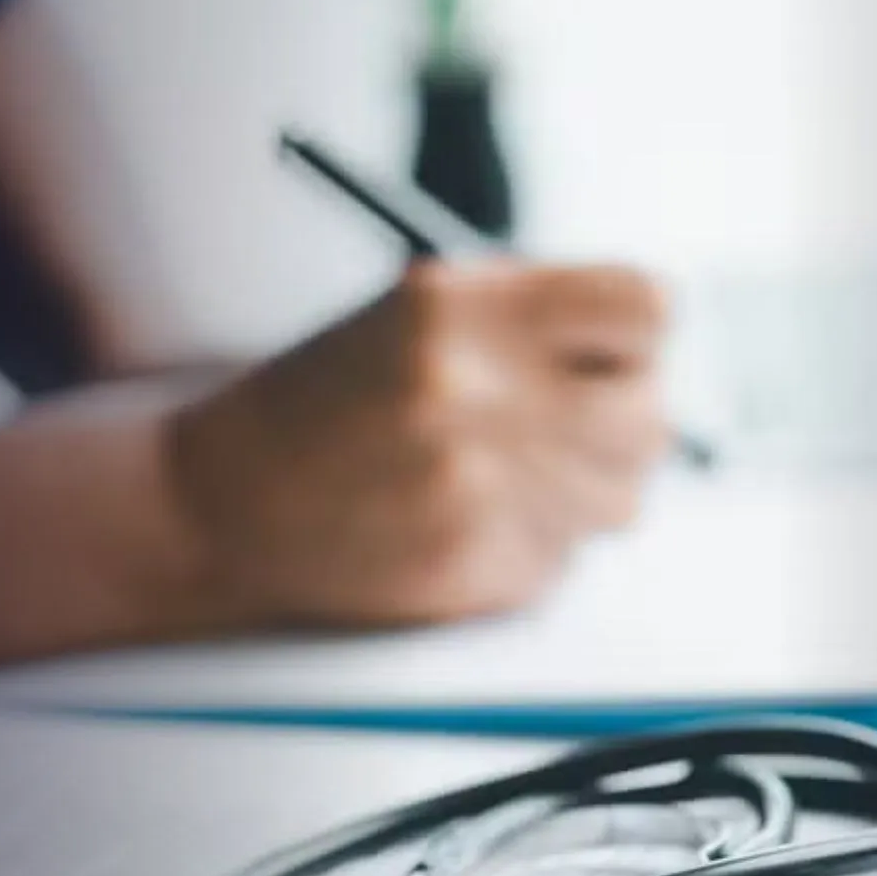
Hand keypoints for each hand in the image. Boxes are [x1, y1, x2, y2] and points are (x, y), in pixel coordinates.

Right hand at [163, 261, 669, 626]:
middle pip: (648, 414)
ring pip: (622, 498)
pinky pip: (565, 557)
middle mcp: (474, 390)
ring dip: (587, 491)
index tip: (617, 352)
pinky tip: (465, 523)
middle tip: (581, 424)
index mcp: (461, 306)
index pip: (644, 308)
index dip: (638, 335)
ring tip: (509, 475)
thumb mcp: (419, 314)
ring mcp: (477, 488)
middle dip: (625, 421)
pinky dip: (535, 545)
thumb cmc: (328, 402)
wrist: (221, 508)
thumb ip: (537, 319)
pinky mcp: (475, 569)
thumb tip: (655, 352)